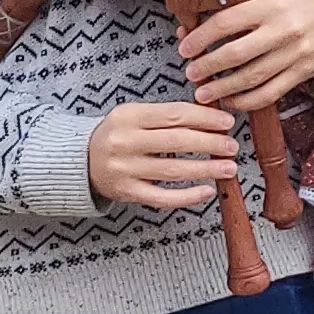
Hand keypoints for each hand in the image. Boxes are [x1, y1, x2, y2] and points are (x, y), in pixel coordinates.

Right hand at [89, 100, 242, 210]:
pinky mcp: (127, 192)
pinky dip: (187, 196)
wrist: (81, 159)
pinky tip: (207, 191)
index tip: (227, 123)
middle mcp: (124, 141)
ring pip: (173, 170)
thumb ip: (166, 115)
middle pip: (176, 142)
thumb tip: (212, 118)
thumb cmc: (118, 135)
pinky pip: (162, 198)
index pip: (174, 115)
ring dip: (206, 169)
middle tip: (232, 146)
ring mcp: (125, 169)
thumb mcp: (134, 115)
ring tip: (229, 168)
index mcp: (128, 116)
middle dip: (210, 144)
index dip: (205, 118)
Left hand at [180, 0, 313, 110]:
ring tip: (205, 93)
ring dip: (224, 88)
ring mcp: (296, 53)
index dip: (201, 38)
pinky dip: (248, 100)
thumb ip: (237, 15)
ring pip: (253, 77)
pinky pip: (271, 92)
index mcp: (270, 6)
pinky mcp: (303, 72)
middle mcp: (283, 29)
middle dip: (208, 66)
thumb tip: (195, 30)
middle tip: (191, 73)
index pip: (226, 23)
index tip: (185, 48)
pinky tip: (233, 101)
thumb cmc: (297, 6)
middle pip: (237, 53)